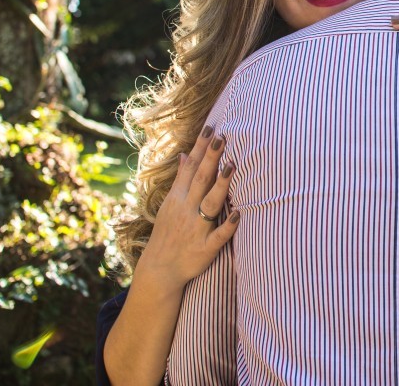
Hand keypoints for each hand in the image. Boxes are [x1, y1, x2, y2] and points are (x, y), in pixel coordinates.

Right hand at [136, 125, 239, 287]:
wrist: (159, 271)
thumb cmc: (169, 233)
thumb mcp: (170, 204)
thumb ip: (181, 179)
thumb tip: (185, 154)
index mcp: (178, 198)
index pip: (190, 168)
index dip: (200, 148)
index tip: (211, 127)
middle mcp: (186, 210)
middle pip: (200, 180)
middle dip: (211, 158)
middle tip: (222, 137)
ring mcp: (196, 229)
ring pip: (210, 203)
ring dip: (221, 185)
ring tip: (232, 166)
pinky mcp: (205, 249)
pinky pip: (218, 236)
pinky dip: (227, 225)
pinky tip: (239, 213)